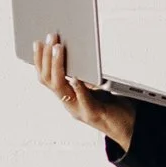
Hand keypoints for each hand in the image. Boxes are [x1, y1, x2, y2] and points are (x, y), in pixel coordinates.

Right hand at [35, 32, 135, 150]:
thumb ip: (85, 72)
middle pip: (49, 80)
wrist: (127, 128)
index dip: (39, 60)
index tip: (38, 42)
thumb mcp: (94, 85)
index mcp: (67, 95)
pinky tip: (76, 77)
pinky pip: (83, 101)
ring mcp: (79, 109)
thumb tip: (78, 48)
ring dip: (57, 66)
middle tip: (50, 38)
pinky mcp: (94, 114)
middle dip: (47, 57)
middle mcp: (69, 102)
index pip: (45, 77)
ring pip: (60, 89)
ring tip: (58, 49)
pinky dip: (78, 88)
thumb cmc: (111, 105)